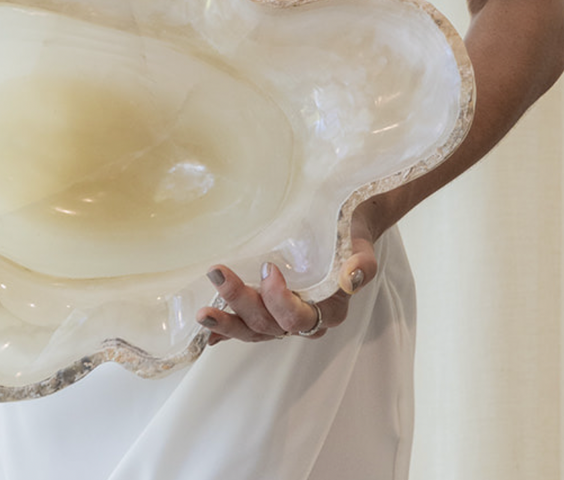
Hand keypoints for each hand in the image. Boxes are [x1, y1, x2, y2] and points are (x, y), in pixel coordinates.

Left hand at [195, 203, 379, 344]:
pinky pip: (247, 328)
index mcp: (327, 311)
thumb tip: (352, 276)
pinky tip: (207, 330)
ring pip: (254, 331)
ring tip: (202, 314)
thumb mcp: (361, 248)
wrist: (344, 232)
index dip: (279, 299)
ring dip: (226, 323)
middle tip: (218, 274)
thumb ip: (361, 265)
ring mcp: (284, 320)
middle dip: (241, 303)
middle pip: (269, 324)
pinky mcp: (269, 312)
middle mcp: (305, 321)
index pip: (298, 317)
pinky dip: (226, 331)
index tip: (268, 268)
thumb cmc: (350, 239)